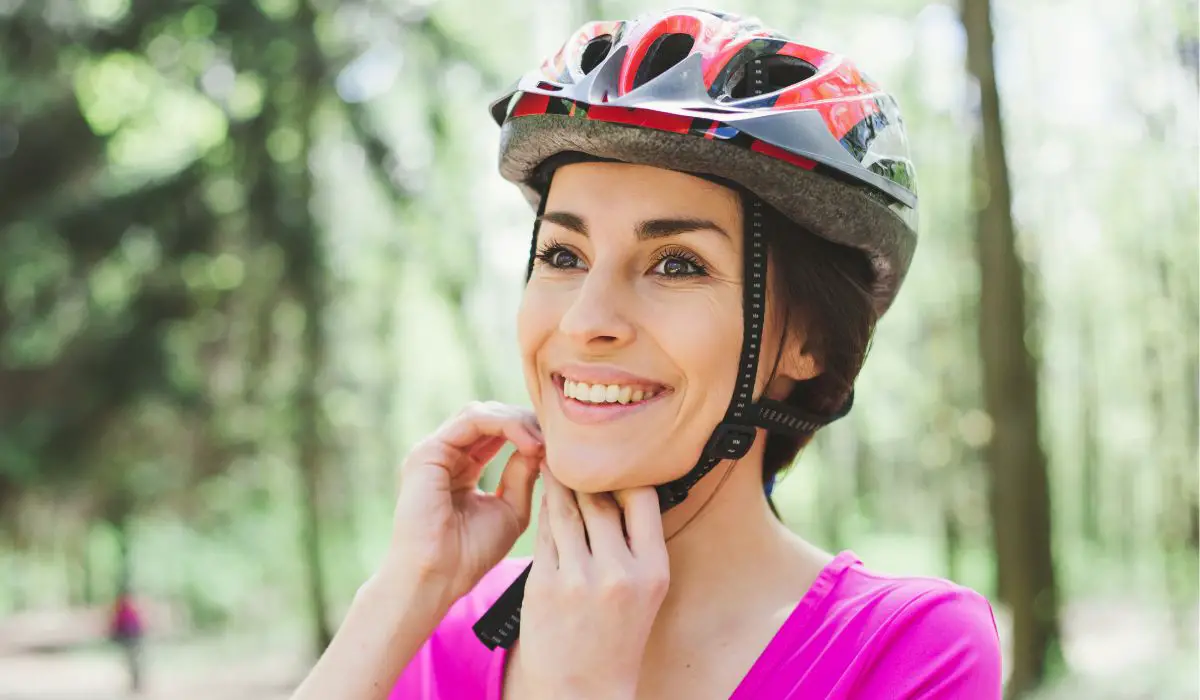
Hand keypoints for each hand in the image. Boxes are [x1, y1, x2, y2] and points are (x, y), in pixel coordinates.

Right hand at [385, 401, 543, 607]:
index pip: (497, 432)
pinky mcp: (429, 452)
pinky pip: (473, 420)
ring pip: (482, 413)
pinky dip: (505, 425)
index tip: (561, 448)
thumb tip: (541, 445)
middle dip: (526, 422)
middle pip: (490, 416)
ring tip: (543, 443)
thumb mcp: (511, 509)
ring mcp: (434, 451)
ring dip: (519, 421)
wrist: (437, 577)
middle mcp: (445, 455)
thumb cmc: (471, 554)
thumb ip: (523, 475)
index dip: (530, 432)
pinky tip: (529, 443)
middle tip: (556, 439)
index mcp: (462, 468)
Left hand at [517, 466, 669, 698]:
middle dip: (587, 472)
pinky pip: (544, 532)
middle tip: (576, 446)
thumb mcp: (646, 590)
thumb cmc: (615, 635)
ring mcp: (579, 578)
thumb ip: (636, 543)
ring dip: (560, 482)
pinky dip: (544, 509)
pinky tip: (543, 494)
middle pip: (600, 499)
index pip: (642, 498)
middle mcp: (619, 572)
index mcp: (653, 570)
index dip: (625, 473)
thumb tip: (620, 486)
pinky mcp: (544, 584)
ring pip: (567, 509)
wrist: (581, 690)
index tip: (614, 456)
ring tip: (555, 460)